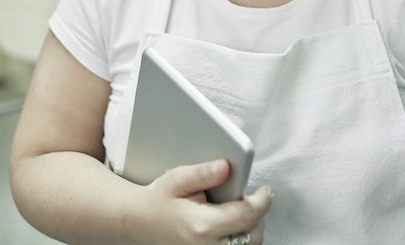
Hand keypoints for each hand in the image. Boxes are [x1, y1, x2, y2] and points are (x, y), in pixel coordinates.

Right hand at [126, 159, 271, 244]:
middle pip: (252, 236)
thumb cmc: (158, 201)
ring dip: (251, 230)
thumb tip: (226, 167)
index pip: (247, 216)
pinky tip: (234, 227)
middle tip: (252, 198)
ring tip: (242, 212)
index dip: (262, 201)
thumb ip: (203, 173)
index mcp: (201, 227)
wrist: (139, 223)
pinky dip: (241, 240)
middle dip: (258, 216)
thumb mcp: (177, 179)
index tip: (266, 191)